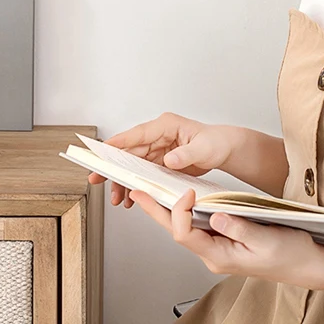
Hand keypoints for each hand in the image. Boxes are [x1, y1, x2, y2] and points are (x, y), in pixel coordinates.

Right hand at [87, 112, 242, 208]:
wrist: (225, 150)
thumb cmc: (216, 142)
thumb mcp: (203, 148)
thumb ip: (185, 154)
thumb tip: (169, 159)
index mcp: (166, 126)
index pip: (137, 134)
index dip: (118, 142)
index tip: (101, 150)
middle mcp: (159, 135)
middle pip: (129, 151)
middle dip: (114, 167)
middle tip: (97, 178)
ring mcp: (159, 148)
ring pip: (133, 165)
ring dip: (123, 180)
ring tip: (116, 198)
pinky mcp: (161, 161)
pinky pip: (143, 174)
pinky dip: (136, 185)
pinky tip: (130, 197)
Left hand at [129, 187, 323, 285]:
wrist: (308, 263)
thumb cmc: (292, 255)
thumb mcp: (267, 239)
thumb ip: (239, 228)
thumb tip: (215, 216)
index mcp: (220, 256)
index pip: (185, 234)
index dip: (180, 211)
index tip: (187, 192)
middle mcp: (214, 253)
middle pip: (176, 231)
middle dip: (156, 210)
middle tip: (138, 192)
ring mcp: (218, 247)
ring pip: (184, 227)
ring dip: (167, 209)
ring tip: (151, 192)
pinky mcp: (224, 239)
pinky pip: (198, 225)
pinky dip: (186, 210)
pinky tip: (181, 199)